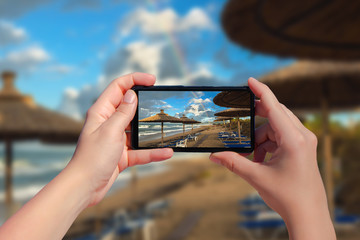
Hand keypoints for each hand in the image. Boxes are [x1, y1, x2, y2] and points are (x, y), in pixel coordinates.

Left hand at [68, 72, 172, 206]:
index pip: (118, 87)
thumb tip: (132, 94)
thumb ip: (123, 112)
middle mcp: (109, 123)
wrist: (85, 187)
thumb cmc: (92, 158)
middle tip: (160, 102)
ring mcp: (116, 139)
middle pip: (129, 107)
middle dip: (145, 104)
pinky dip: (152, 152)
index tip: (152, 80)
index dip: (135, 79)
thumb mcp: (110, 131)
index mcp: (101, 112)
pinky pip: (140, 150)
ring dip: (150, 130)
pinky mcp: (122, 154)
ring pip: (137, 129)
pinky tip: (166, 152)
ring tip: (166, 128)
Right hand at [210, 77, 334, 239]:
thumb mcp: (256, 177)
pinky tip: (259, 160)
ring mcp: (303, 142)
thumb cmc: (288, 196)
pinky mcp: (302, 148)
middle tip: (239, 119)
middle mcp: (302, 136)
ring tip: (252, 157)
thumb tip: (213, 155)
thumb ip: (233, 162)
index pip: (274, 106)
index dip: (261, 91)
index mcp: (294, 139)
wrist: (308, 215)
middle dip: (255, 119)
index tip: (249, 80)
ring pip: (276, 127)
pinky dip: (267, 144)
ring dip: (260, 138)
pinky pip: (280, 137)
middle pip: (275, 115)